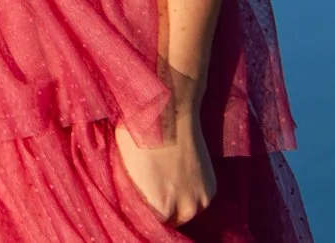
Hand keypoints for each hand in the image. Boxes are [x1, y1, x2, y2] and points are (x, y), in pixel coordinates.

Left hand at [115, 108, 216, 228]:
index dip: (140, 216)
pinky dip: (188, 196)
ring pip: (183, 214)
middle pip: (167, 222)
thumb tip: (126, 201)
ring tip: (163, 188)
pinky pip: (197, 202)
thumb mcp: (123, 165)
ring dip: (174, 207)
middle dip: (157, 213)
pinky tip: (177, 179)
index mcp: (158, 206)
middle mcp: (183, 209)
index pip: (148, 224)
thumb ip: (130, 191)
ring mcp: (200, 200)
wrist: (170, 111)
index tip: (135, 208)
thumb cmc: (138, 135)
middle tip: (148, 199)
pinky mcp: (211, 190)